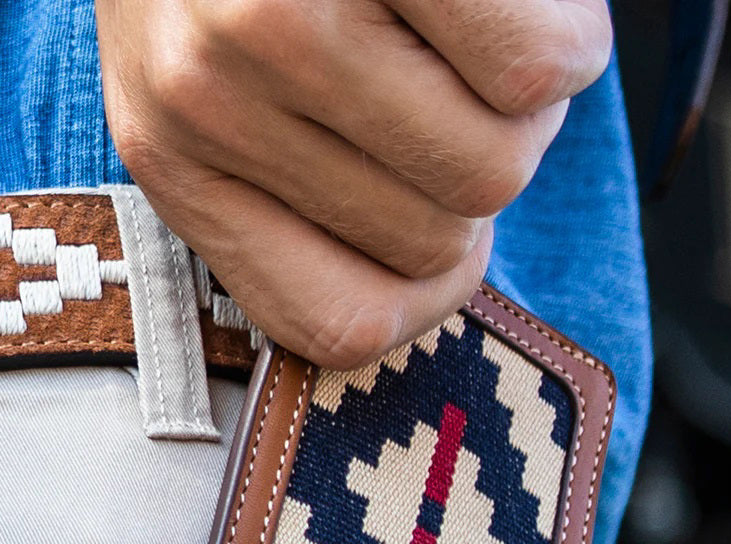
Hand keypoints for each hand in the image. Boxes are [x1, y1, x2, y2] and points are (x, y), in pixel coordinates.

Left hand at [96, 0, 612, 368]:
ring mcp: (276, 27)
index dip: (426, 290)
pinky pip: (540, 70)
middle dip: (476, 158)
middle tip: (443, 71)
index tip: (438, 223)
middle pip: (442, 237)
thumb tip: (446, 266)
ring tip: (462, 20)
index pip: (340, 327)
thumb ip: (292, 185)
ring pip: (498, 161)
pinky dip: (556, 28)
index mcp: (174, 165)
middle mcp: (207, 108)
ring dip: (520, 96)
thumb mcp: (210, 83)